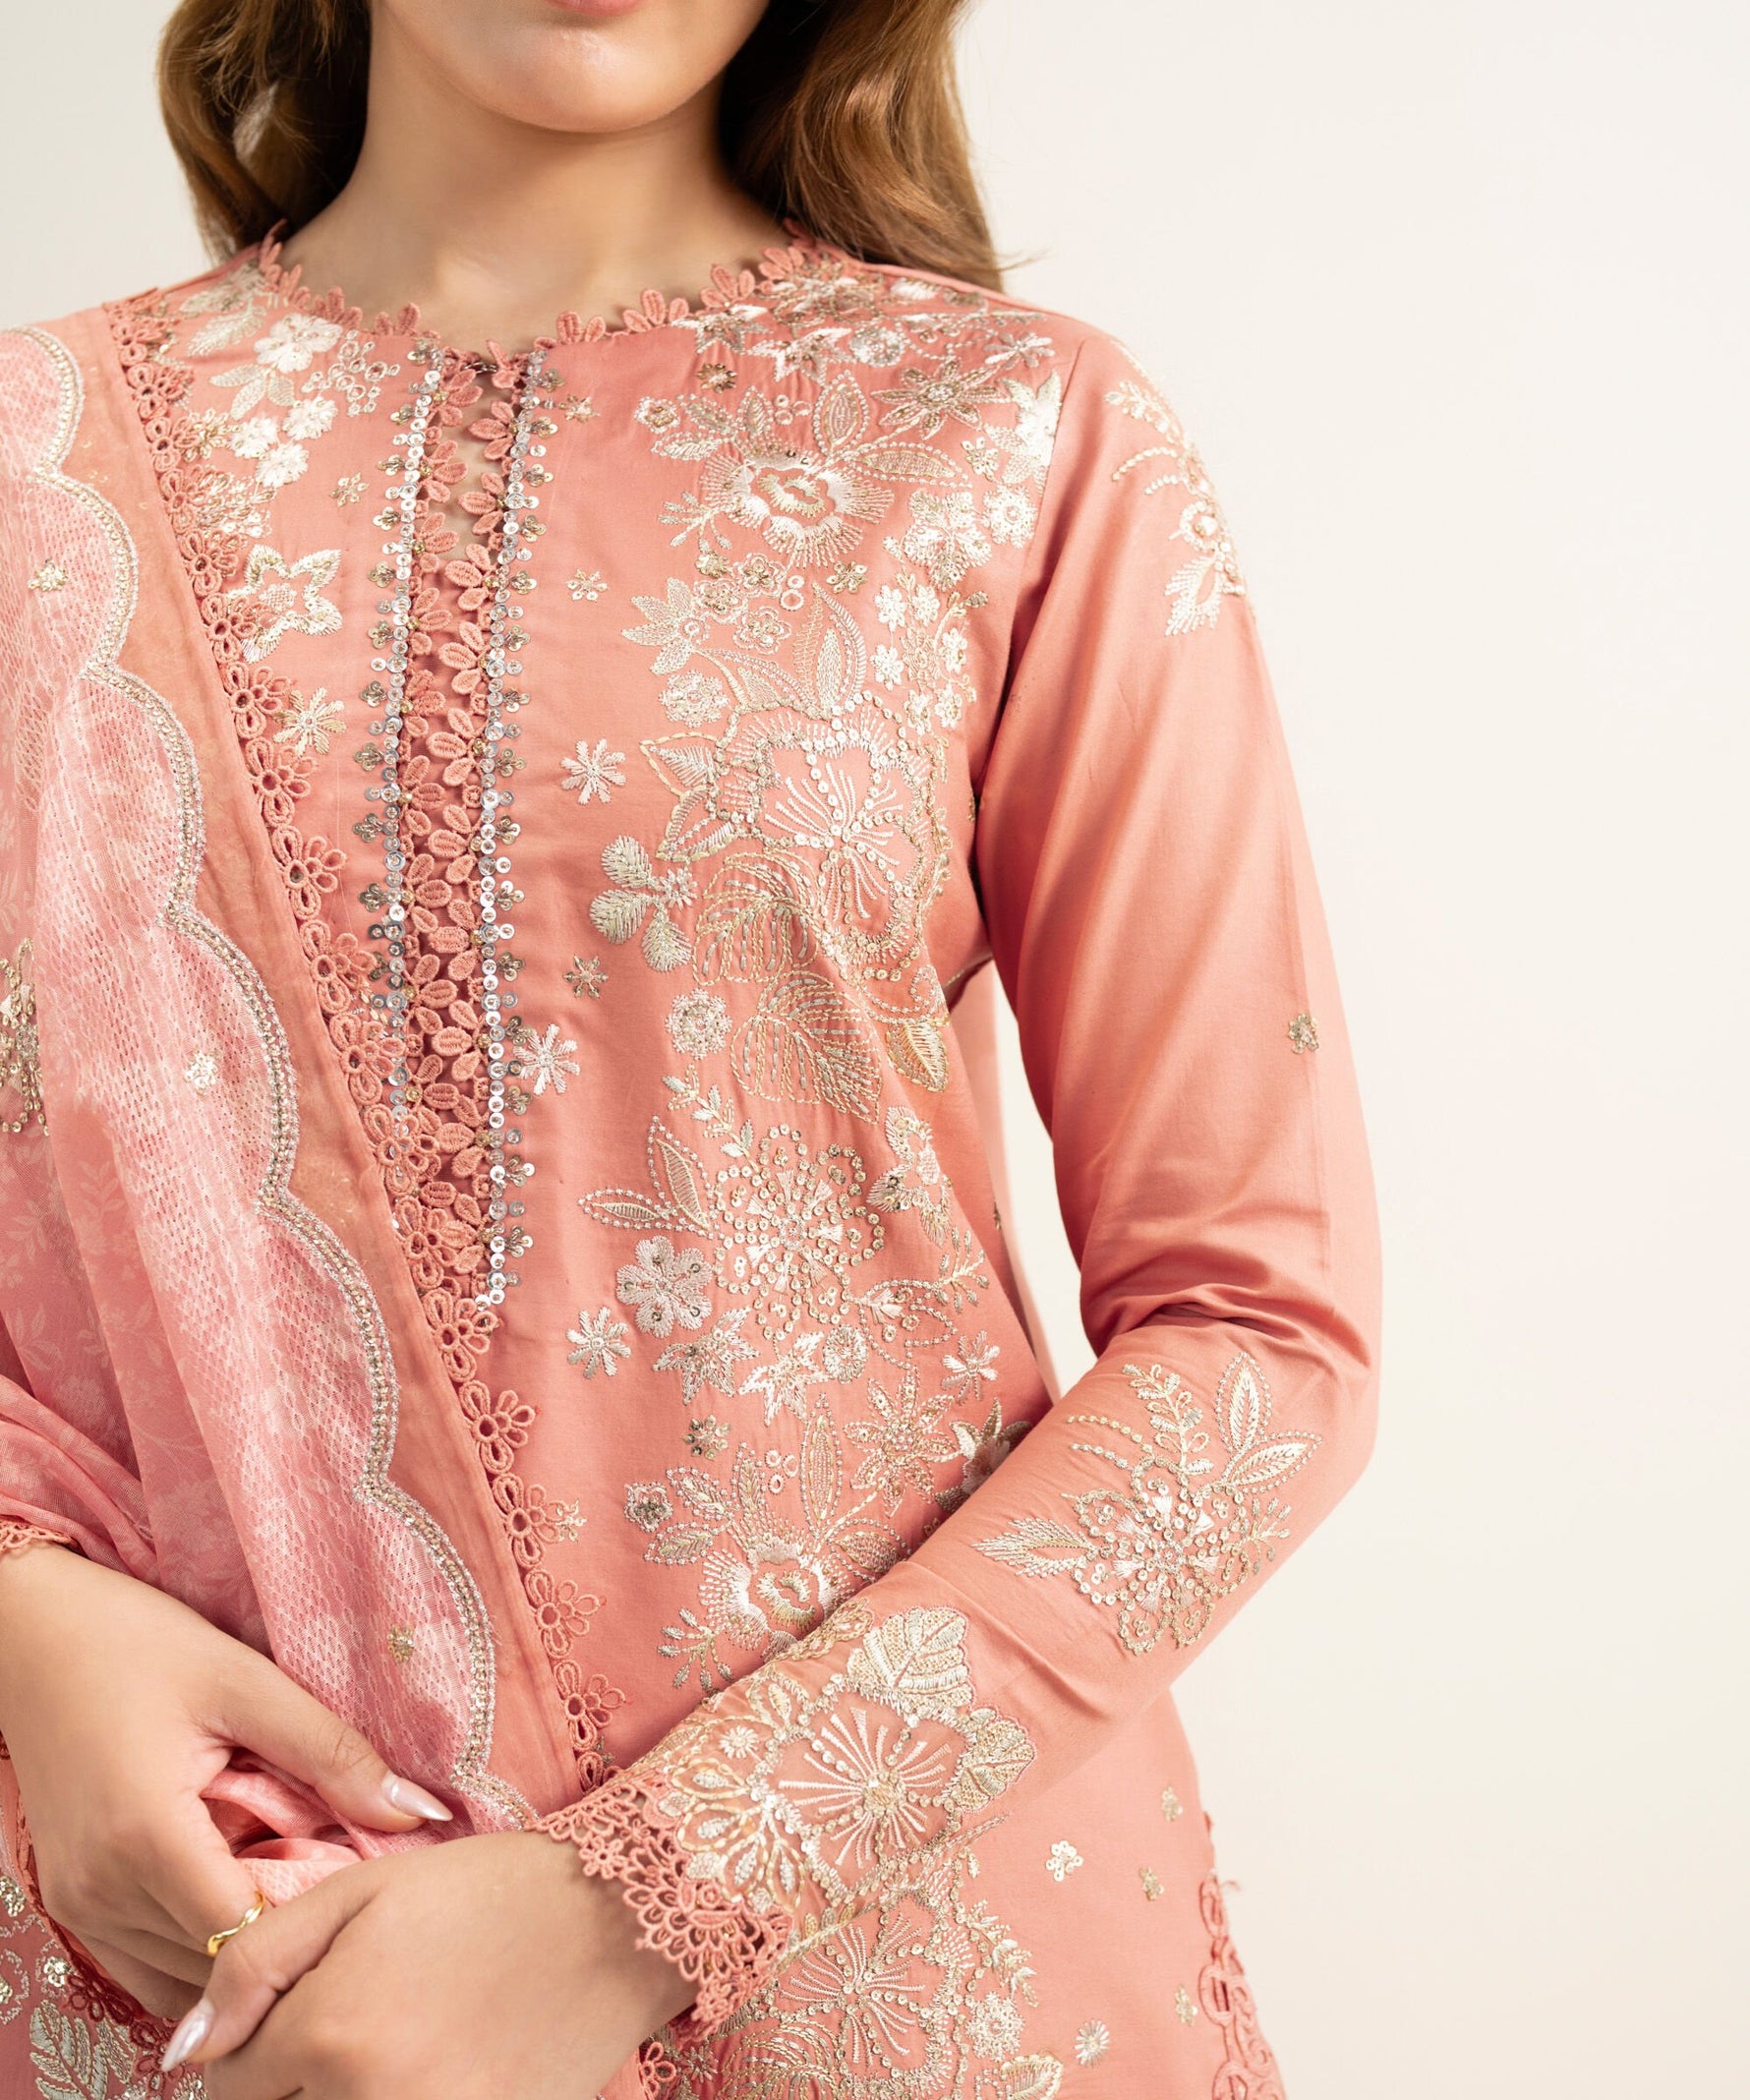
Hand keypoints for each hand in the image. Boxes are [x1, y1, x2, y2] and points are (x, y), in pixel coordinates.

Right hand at [0, 1544, 450, 2017]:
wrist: (34, 1634)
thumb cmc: (139, 1643)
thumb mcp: (247, 1682)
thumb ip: (333, 1753)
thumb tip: (418, 1812)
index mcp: (146, 1837)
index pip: (245, 1935)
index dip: (312, 1919)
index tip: (363, 1880)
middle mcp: (101, 1890)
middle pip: (215, 1963)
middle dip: (285, 1934)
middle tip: (339, 1881)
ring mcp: (78, 1904)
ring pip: (179, 1976)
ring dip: (240, 1945)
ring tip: (293, 1877)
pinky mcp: (71, 1901)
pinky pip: (144, 1959)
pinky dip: (196, 1941)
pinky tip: (237, 1885)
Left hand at [169, 1831, 694, 2098]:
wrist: (616, 1917)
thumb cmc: (487, 1890)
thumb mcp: (364, 1890)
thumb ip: (258, 1963)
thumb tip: (184, 2053)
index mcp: (331, 2030)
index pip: (230, 2083)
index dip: (247, 2050)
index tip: (291, 2017)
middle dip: (286, 2088)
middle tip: (334, 2040)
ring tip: (375, 2055)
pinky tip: (421, 2072)